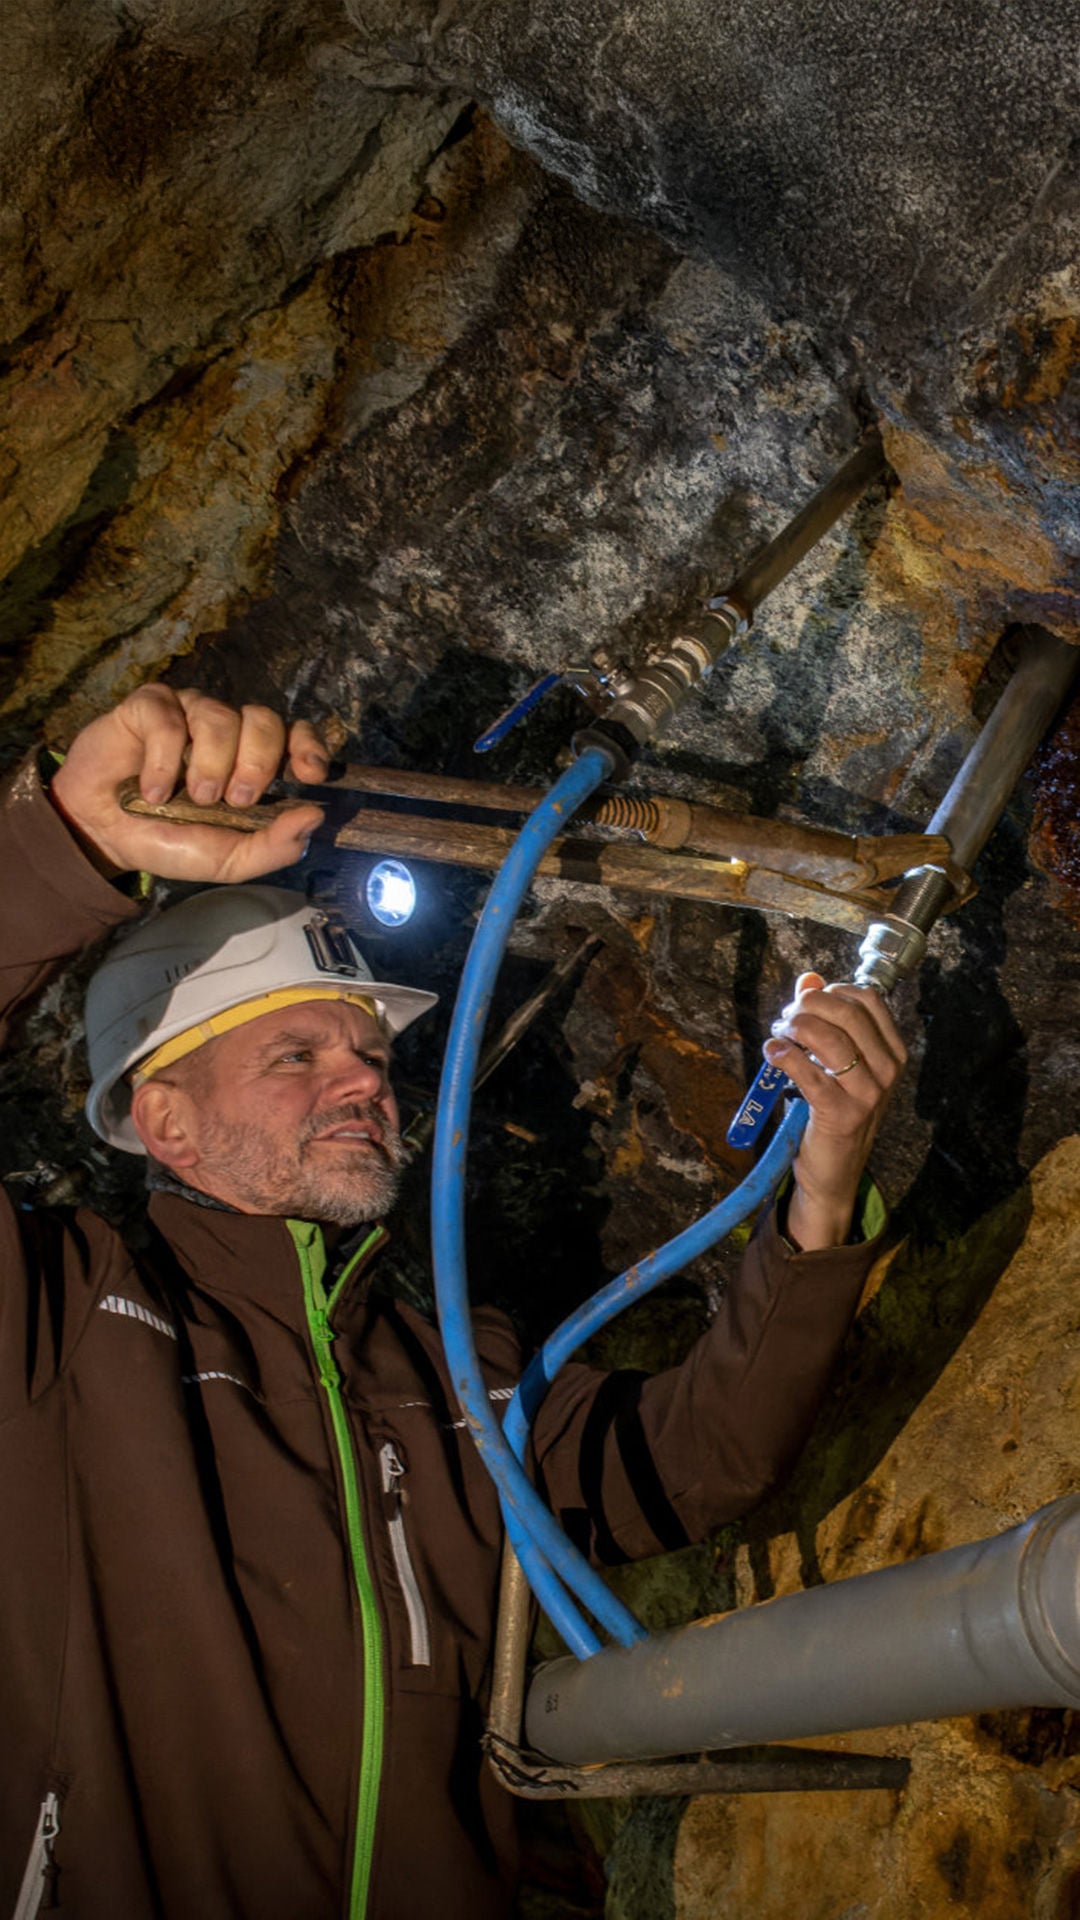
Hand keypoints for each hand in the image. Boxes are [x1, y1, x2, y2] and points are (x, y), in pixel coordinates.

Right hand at [49, 686, 328, 882]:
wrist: (104, 835)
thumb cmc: (169, 840)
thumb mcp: (227, 860)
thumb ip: (274, 846)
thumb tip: (316, 816)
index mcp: (253, 761)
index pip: (295, 735)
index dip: (308, 746)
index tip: (309, 773)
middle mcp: (228, 731)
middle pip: (264, 720)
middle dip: (257, 764)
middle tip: (234, 800)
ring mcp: (189, 713)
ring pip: (221, 716)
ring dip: (210, 764)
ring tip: (191, 798)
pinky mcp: (150, 706)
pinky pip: (171, 719)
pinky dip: (164, 761)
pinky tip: (151, 791)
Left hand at [761, 971, 905, 1250]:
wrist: (833, 1170)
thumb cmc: (832, 1109)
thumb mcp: (834, 1062)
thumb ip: (823, 1018)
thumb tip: (808, 978)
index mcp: (892, 1051)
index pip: (868, 999)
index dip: (832, 991)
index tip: (807, 1001)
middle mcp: (888, 1070)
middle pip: (847, 1013)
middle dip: (808, 1007)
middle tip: (785, 1018)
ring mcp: (870, 1094)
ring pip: (830, 1039)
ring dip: (795, 1029)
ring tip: (778, 1035)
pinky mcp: (843, 1115)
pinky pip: (810, 1074)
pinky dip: (785, 1057)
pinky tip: (772, 1053)